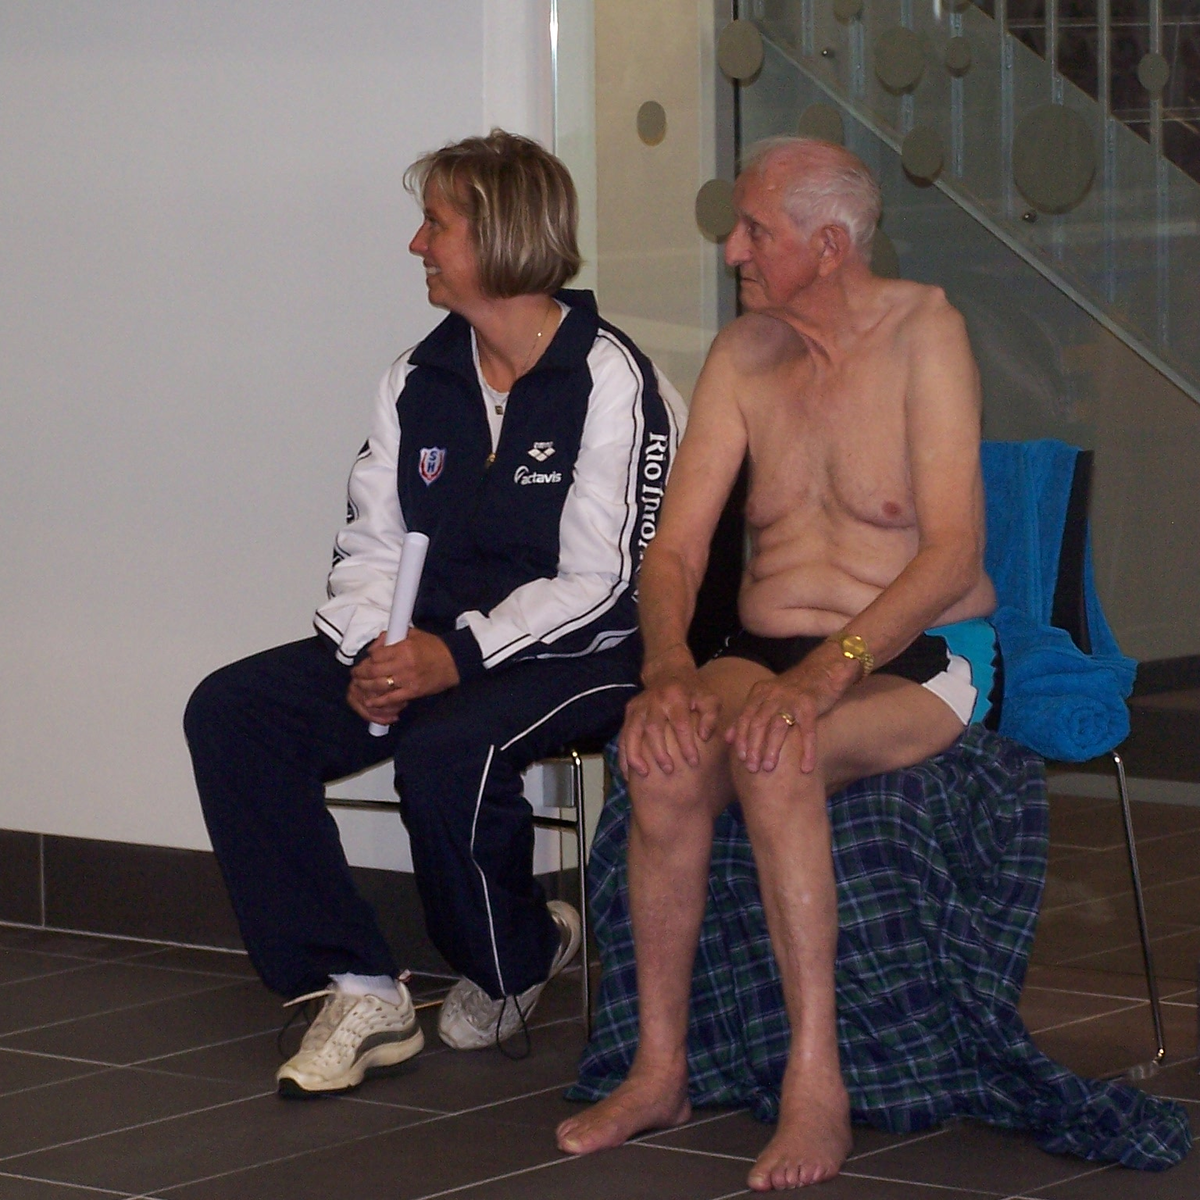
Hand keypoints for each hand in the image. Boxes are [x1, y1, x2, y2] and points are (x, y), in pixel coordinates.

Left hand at [347, 629, 459, 724]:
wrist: (454, 662)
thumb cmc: (434, 647)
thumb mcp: (414, 635)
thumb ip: (393, 637)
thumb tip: (375, 644)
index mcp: (404, 648)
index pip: (376, 655)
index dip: (367, 658)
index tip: (365, 660)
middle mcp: (404, 664)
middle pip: (373, 671)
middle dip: (360, 673)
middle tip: (355, 674)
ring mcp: (408, 680)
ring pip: (379, 685)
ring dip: (366, 687)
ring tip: (359, 685)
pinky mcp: (413, 692)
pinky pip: (392, 698)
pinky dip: (379, 701)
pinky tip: (370, 702)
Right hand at [619, 662, 720, 778]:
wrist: (668, 671)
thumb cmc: (693, 691)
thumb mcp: (709, 698)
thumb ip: (710, 716)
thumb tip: (704, 736)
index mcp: (675, 696)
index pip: (680, 723)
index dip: (686, 744)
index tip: (693, 762)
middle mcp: (654, 700)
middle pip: (653, 728)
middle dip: (660, 752)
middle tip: (670, 770)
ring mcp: (639, 705)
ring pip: (632, 731)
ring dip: (635, 754)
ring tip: (643, 774)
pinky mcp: (630, 711)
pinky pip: (623, 734)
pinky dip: (623, 754)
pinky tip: (629, 773)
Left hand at [727, 675, 821, 774]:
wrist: (822, 670)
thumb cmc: (793, 689)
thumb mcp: (766, 696)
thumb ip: (747, 715)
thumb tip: (728, 739)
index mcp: (760, 693)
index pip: (744, 718)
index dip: (741, 739)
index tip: (741, 759)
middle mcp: (773, 695)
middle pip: (758, 723)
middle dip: (753, 748)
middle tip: (752, 768)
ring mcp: (791, 699)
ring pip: (777, 727)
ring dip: (771, 749)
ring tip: (769, 768)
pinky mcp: (810, 705)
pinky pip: (807, 731)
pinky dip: (807, 751)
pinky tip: (806, 768)